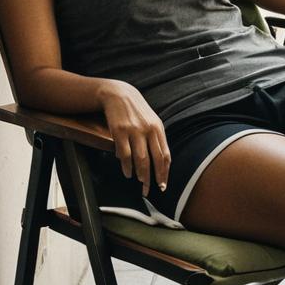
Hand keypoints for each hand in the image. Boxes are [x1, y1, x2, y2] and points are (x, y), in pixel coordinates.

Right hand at [96, 81, 171, 196]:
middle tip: (148, 190)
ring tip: (138, 181)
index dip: (164, 172)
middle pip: (154, 160)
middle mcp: (148, 130)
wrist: (119, 94)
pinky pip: (124, 153)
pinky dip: (126, 166)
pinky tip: (126, 172)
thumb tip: (159, 163)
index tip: (162, 185)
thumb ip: (156, 139)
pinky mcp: (120, 131)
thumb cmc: (137, 111)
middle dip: (153, 178)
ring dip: (140, 174)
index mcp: (158, 129)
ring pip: (140, 159)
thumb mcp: (151, 121)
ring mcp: (134, 130)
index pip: (165, 155)